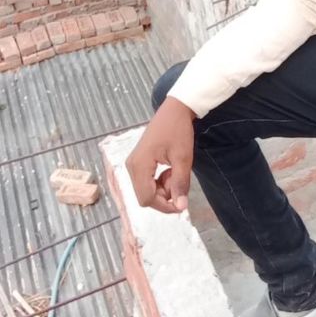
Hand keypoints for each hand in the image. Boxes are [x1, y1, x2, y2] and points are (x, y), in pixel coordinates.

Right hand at [126, 97, 196, 213]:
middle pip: (145, 196)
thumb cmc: (179, 130)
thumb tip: (180, 207)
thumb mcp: (183, 158)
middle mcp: (132, 166)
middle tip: (179, 179)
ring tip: (175, 170)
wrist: (175, 109)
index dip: (164, 206)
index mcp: (139, 166)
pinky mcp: (139, 161)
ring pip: (146, 189)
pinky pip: (147, 180)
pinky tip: (169, 168)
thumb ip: (180, 183)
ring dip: (163, 187)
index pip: (146, 199)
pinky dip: (159, 180)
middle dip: (164, 195)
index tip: (182, 202)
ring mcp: (134, 163)